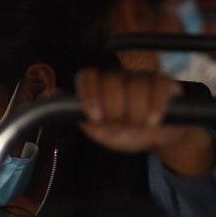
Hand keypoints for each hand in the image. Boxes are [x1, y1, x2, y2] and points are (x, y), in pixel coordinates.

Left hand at [75, 69, 215, 176]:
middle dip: (116, 110)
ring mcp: (143, 77)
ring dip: (136, 114)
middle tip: (122, 125)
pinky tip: (153, 121)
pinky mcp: (165, 83)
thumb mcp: (102, 133)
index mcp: (101, 87)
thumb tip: (50, 93)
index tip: (96, 117)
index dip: (90, 95)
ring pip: (136, 86)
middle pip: (112, 81)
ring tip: (139, 126)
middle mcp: (120, 77)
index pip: (88, 77)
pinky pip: (160, 88)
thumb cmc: (127, 133)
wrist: (159, 139)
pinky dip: (156, 107)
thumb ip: (79, 116)